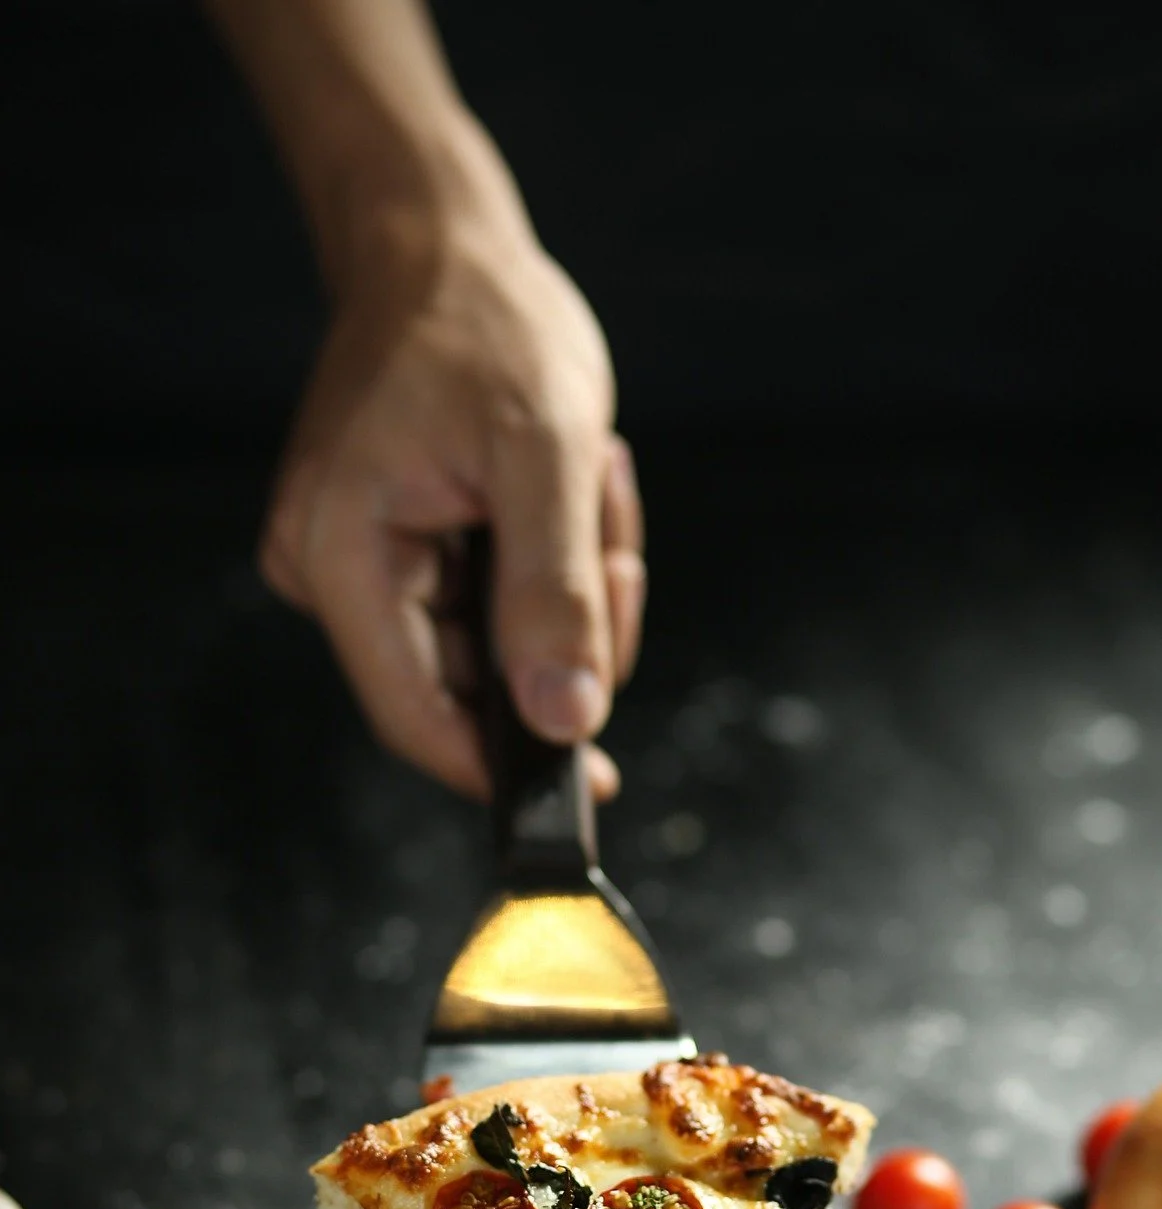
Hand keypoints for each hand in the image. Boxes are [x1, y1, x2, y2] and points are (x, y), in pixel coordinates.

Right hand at [260, 211, 643, 799]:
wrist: (445, 253)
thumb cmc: (483, 326)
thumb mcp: (544, 452)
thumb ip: (553, 593)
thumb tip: (563, 721)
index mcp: (340, 549)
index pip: (414, 714)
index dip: (500, 764)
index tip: (585, 782)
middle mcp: (333, 570)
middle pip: (470, 684)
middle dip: (565, 632)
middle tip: (608, 547)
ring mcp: (364, 565)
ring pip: (497, 649)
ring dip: (569, 589)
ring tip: (587, 491)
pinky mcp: (401, 555)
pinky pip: (496, 607)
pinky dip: (551, 565)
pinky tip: (567, 494)